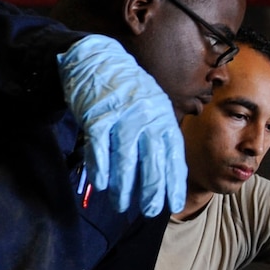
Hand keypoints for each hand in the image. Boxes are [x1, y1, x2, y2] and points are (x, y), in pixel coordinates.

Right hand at [56, 35, 186, 216]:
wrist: (96, 59)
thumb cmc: (126, 90)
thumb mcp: (150, 107)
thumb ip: (157, 135)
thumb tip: (163, 172)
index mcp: (162, 116)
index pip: (172, 155)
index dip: (173, 181)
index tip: (173, 203)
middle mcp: (146, 117)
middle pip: (153, 160)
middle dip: (152, 189)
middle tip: (150, 210)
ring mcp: (122, 115)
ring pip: (126, 158)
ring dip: (124, 186)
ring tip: (122, 205)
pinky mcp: (97, 114)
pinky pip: (100, 147)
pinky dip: (101, 167)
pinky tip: (101, 184)